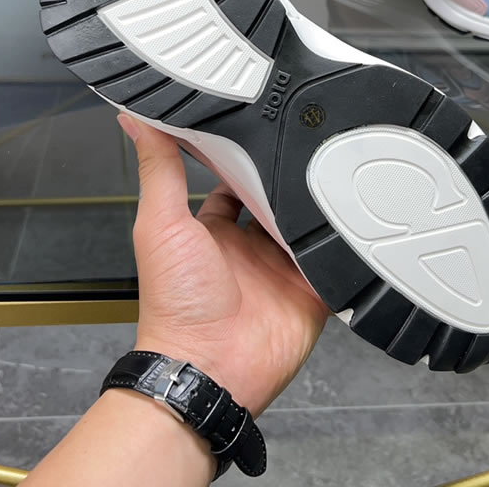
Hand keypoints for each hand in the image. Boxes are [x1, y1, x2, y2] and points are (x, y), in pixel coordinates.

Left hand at [118, 114, 328, 416]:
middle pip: (276, 199)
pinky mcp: (310, 288)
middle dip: (290, 177)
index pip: (234, 183)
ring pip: (308, 224)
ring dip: (318, 204)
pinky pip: (334, 258)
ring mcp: (281, 268)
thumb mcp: (161, 224)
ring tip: (337, 171)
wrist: (212, 367)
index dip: (246, 159)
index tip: (260, 130)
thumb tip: (135, 121)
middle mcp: (248, 247)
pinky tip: (353, 217)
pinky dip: (343, 241)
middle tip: (308, 145)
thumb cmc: (175, 306)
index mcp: (214, 230)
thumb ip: (159, 170)